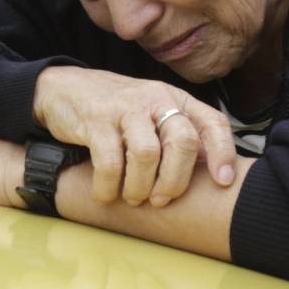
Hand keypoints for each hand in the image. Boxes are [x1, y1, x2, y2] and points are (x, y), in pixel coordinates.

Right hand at [33, 66, 236, 207]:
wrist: (65, 88)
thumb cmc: (118, 111)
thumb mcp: (154, 115)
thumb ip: (178, 138)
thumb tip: (209, 173)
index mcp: (175, 100)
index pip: (212, 122)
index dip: (223, 153)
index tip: (223, 182)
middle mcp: (155, 99)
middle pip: (182, 141)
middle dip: (175, 180)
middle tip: (161, 199)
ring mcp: (125, 108)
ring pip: (147, 154)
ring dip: (141, 187)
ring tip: (133, 197)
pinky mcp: (95, 120)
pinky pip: (110, 162)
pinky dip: (109, 187)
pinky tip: (106, 194)